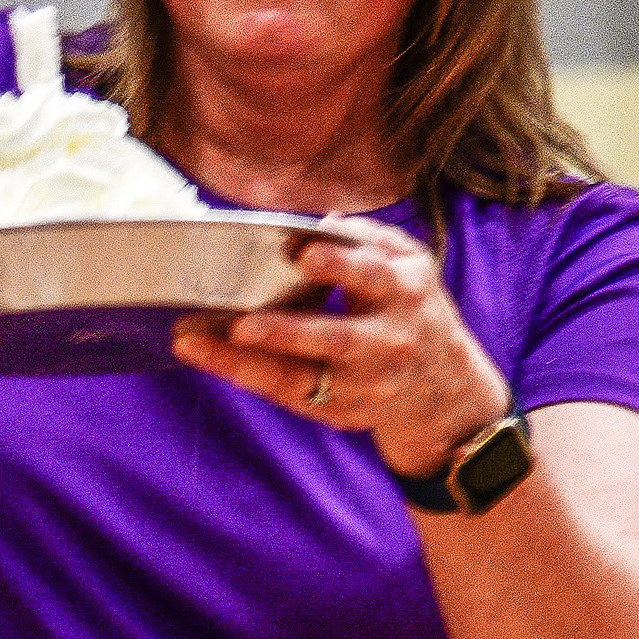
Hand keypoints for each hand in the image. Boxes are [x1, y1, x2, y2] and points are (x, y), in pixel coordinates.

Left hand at [171, 217, 511, 473]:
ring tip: (195, 344)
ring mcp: (366, 385)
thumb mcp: (408, 264)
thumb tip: (320, 225)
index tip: (301, 253)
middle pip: (336, 340)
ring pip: (301, 380)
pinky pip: (289, 396)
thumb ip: (369, 240)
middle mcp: (388, 342)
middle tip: (239, 324)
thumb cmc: (411, 308)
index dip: (340, 265)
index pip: (373, 277)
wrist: (444, 388)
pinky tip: (208, 356)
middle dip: (286, 333)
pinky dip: (247, 377)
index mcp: (405, 293)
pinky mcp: (342, 413)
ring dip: (244, 363)